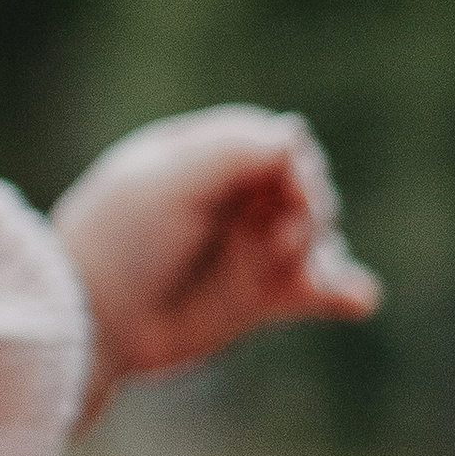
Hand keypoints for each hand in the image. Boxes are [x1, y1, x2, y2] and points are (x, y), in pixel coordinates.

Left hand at [51, 106, 380, 411]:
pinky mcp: (261, 299)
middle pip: (305, 187)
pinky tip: (360, 298)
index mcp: (206, 156)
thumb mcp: (170, 180)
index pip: (274, 143)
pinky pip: (319, 291)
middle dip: (309, 206)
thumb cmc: (121, 241)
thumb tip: (298, 133)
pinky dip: (345, 291)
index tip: (294, 181)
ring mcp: (250, 249)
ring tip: (304, 270)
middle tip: (287, 234)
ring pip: (318, 237)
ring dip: (323, 248)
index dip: (293, 162)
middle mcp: (234, 199)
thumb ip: (234, 151)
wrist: (94, 323)